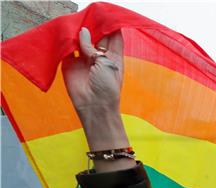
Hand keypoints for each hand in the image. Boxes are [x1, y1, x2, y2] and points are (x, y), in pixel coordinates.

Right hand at [62, 28, 132, 164]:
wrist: (94, 107)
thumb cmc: (107, 88)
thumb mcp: (105, 64)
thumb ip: (93, 48)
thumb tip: (83, 32)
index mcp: (114, 56)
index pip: (113, 36)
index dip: (109, 25)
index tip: (104, 16)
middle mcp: (99, 56)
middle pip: (96, 35)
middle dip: (92, 26)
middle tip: (88, 16)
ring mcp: (84, 59)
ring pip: (81, 40)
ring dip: (78, 32)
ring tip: (76, 22)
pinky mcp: (70, 64)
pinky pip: (67, 49)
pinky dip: (66, 41)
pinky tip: (66, 33)